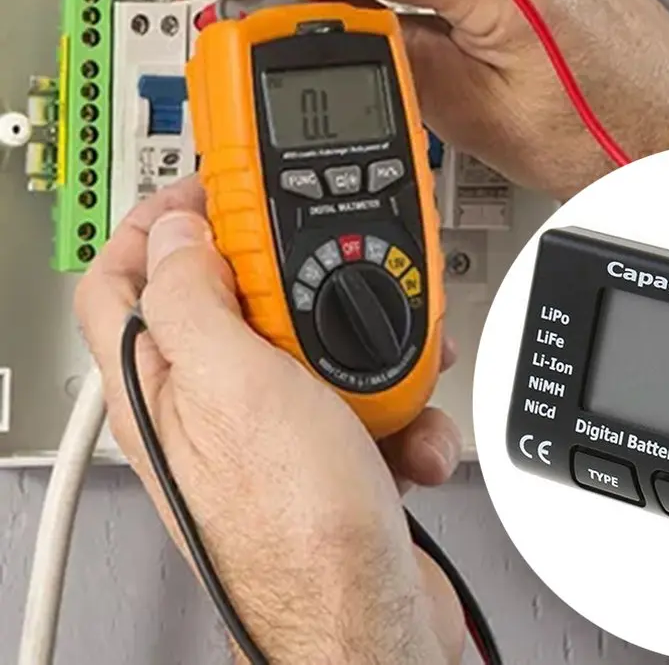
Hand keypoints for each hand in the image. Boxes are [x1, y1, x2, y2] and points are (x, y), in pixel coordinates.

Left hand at [75, 178, 464, 664]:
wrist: (376, 619)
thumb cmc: (298, 532)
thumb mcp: (236, 390)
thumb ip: (194, 301)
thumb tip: (176, 233)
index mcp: (159, 387)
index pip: (119, 281)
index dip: (157, 224)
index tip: (216, 190)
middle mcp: (208, 406)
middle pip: (234, 300)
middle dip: (295, 281)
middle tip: (329, 272)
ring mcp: (274, 429)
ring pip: (313, 343)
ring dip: (370, 345)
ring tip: (397, 364)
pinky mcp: (331, 448)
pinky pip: (362, 393)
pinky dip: (398, 403)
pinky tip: (408, 431)